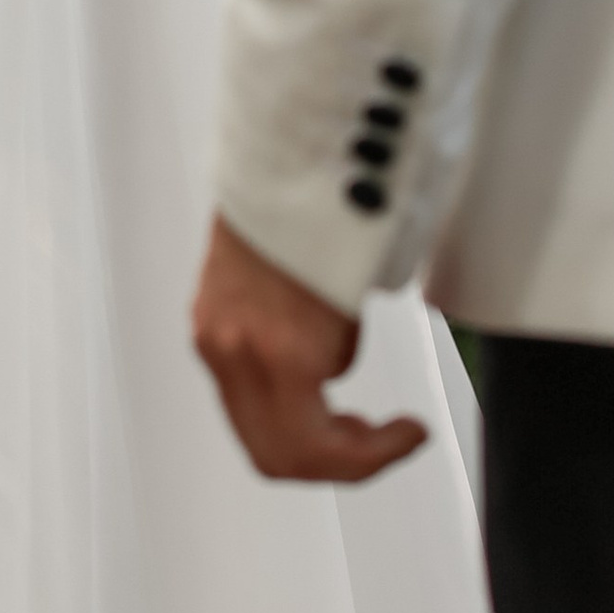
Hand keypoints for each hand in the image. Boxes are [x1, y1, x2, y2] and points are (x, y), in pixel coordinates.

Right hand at [189, 216, 429, 484]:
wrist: (278, 152)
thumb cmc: (328, 210)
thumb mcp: (352, 300)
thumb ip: (336, 356)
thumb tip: (334, 389)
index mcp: (280, 350)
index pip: (316, 451)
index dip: (371, 459)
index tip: (410, 434)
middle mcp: (234, 350)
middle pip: (275, 457)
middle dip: (334, 460)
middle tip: (378, 437)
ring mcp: (211, 334)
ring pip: (252, 428)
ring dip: (303, 436)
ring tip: (346, 411)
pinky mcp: (204, 317)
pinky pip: (238, 389)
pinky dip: (277, 401)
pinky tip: (308, 377)